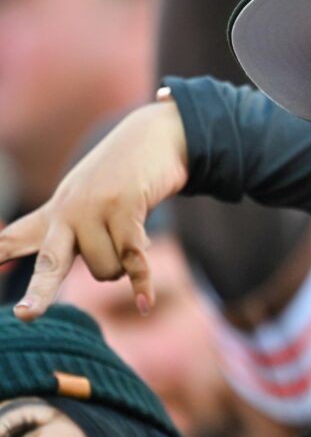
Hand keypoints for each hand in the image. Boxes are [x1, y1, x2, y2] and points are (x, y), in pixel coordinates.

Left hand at [0, 101, 188, 320]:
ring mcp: (96, 210)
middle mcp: (68, 214)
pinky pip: (134, 259)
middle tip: (26, 316)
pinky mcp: (127, 208)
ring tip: (131, 238)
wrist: (153, 137)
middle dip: (39, 292)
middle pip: (50, 263)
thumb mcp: (86, 203)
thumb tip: (100, 281)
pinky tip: (144, 305)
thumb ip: (76, 240)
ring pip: (107, 270)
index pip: (9, 241)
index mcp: (53, 216)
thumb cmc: (119, 178)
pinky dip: (142, 283)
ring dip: (124, 266)